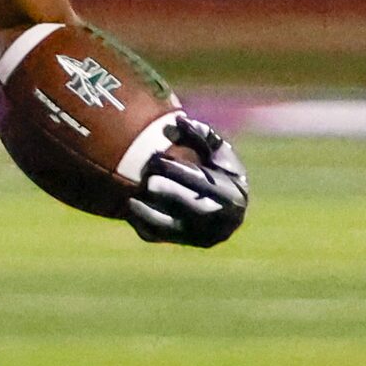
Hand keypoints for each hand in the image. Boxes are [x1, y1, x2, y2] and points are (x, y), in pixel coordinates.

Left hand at [127, 113, 247, 247]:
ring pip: (178, 230)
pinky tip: (130, 213)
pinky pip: (163, 238)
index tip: (159, 159)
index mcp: (235, 194)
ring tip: (132, 201)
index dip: (183, 172)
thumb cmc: (219, 170)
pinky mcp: (186, 244)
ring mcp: (204, 236)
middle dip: (172, 194)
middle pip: (197, 209)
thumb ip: (202, 135)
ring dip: (153, 216)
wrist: (224, 206)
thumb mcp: (219, 151)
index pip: (208, 184)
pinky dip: (145, 226)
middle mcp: (224, 220)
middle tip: (149, 182)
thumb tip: (179, 121)